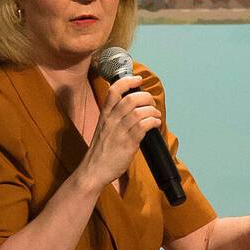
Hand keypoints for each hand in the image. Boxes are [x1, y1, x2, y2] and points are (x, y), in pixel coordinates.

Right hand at [82, 76, 161, 190]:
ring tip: (155, 114)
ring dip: (152, 110)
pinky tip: (155, 124)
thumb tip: (134, 108)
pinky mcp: (128, 144)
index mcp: (105, 115)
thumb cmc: (101, 151)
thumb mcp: (104, 128)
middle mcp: (111, 121)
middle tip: (151, 102)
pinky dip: (153, 121)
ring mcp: (119, 132)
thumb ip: (115, 117)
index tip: (138, 79)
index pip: (114, 91)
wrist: (94, 170)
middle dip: (145, 97)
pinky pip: (143, 126)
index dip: (127, 81)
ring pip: (139, 111)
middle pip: (130, 99)